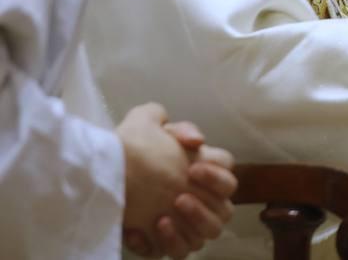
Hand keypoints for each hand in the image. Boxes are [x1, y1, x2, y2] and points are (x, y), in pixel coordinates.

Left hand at [119, 106, 236, 257]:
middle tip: (180, 197)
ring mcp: (185, 224)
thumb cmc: (127, 151)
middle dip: (206, 205)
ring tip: (165, 215)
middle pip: (226, 210)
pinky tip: (147, 230)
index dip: (216, 173)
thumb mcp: (144, 124)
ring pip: (209, 233)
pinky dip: (168, 242)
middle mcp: (199, 200)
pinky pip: (180, 251)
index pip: (228, 174)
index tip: (192, 167)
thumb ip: (172, 122)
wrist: (99, 176)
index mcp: (203, 173)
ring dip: (192, 224)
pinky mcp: (165, 243)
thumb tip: (196, 140)